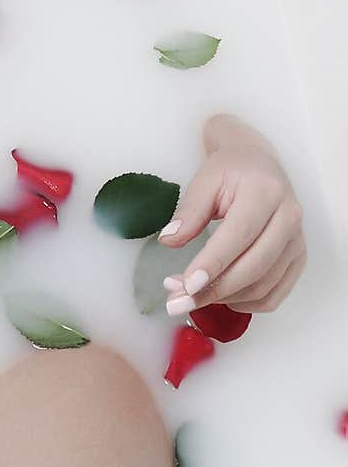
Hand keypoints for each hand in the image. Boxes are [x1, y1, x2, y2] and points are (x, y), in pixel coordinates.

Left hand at [158, 115, 305, 315]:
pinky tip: (220, 296)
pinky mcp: (297, 259)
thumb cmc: (231, 171)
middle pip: (253, 267)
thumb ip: (189, 211)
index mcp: (265, 192)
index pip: (239, 235)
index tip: (186, 285)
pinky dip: (245, 303)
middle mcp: (289, 218)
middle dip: (213, 290)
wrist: (258, 164)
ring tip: (191, 297)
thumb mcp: (205, 181)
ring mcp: (297, 241)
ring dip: (224, 299)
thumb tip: (169, 241)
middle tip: (178, 300)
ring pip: (263, 286)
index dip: (212, 264)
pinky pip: (274, 295)